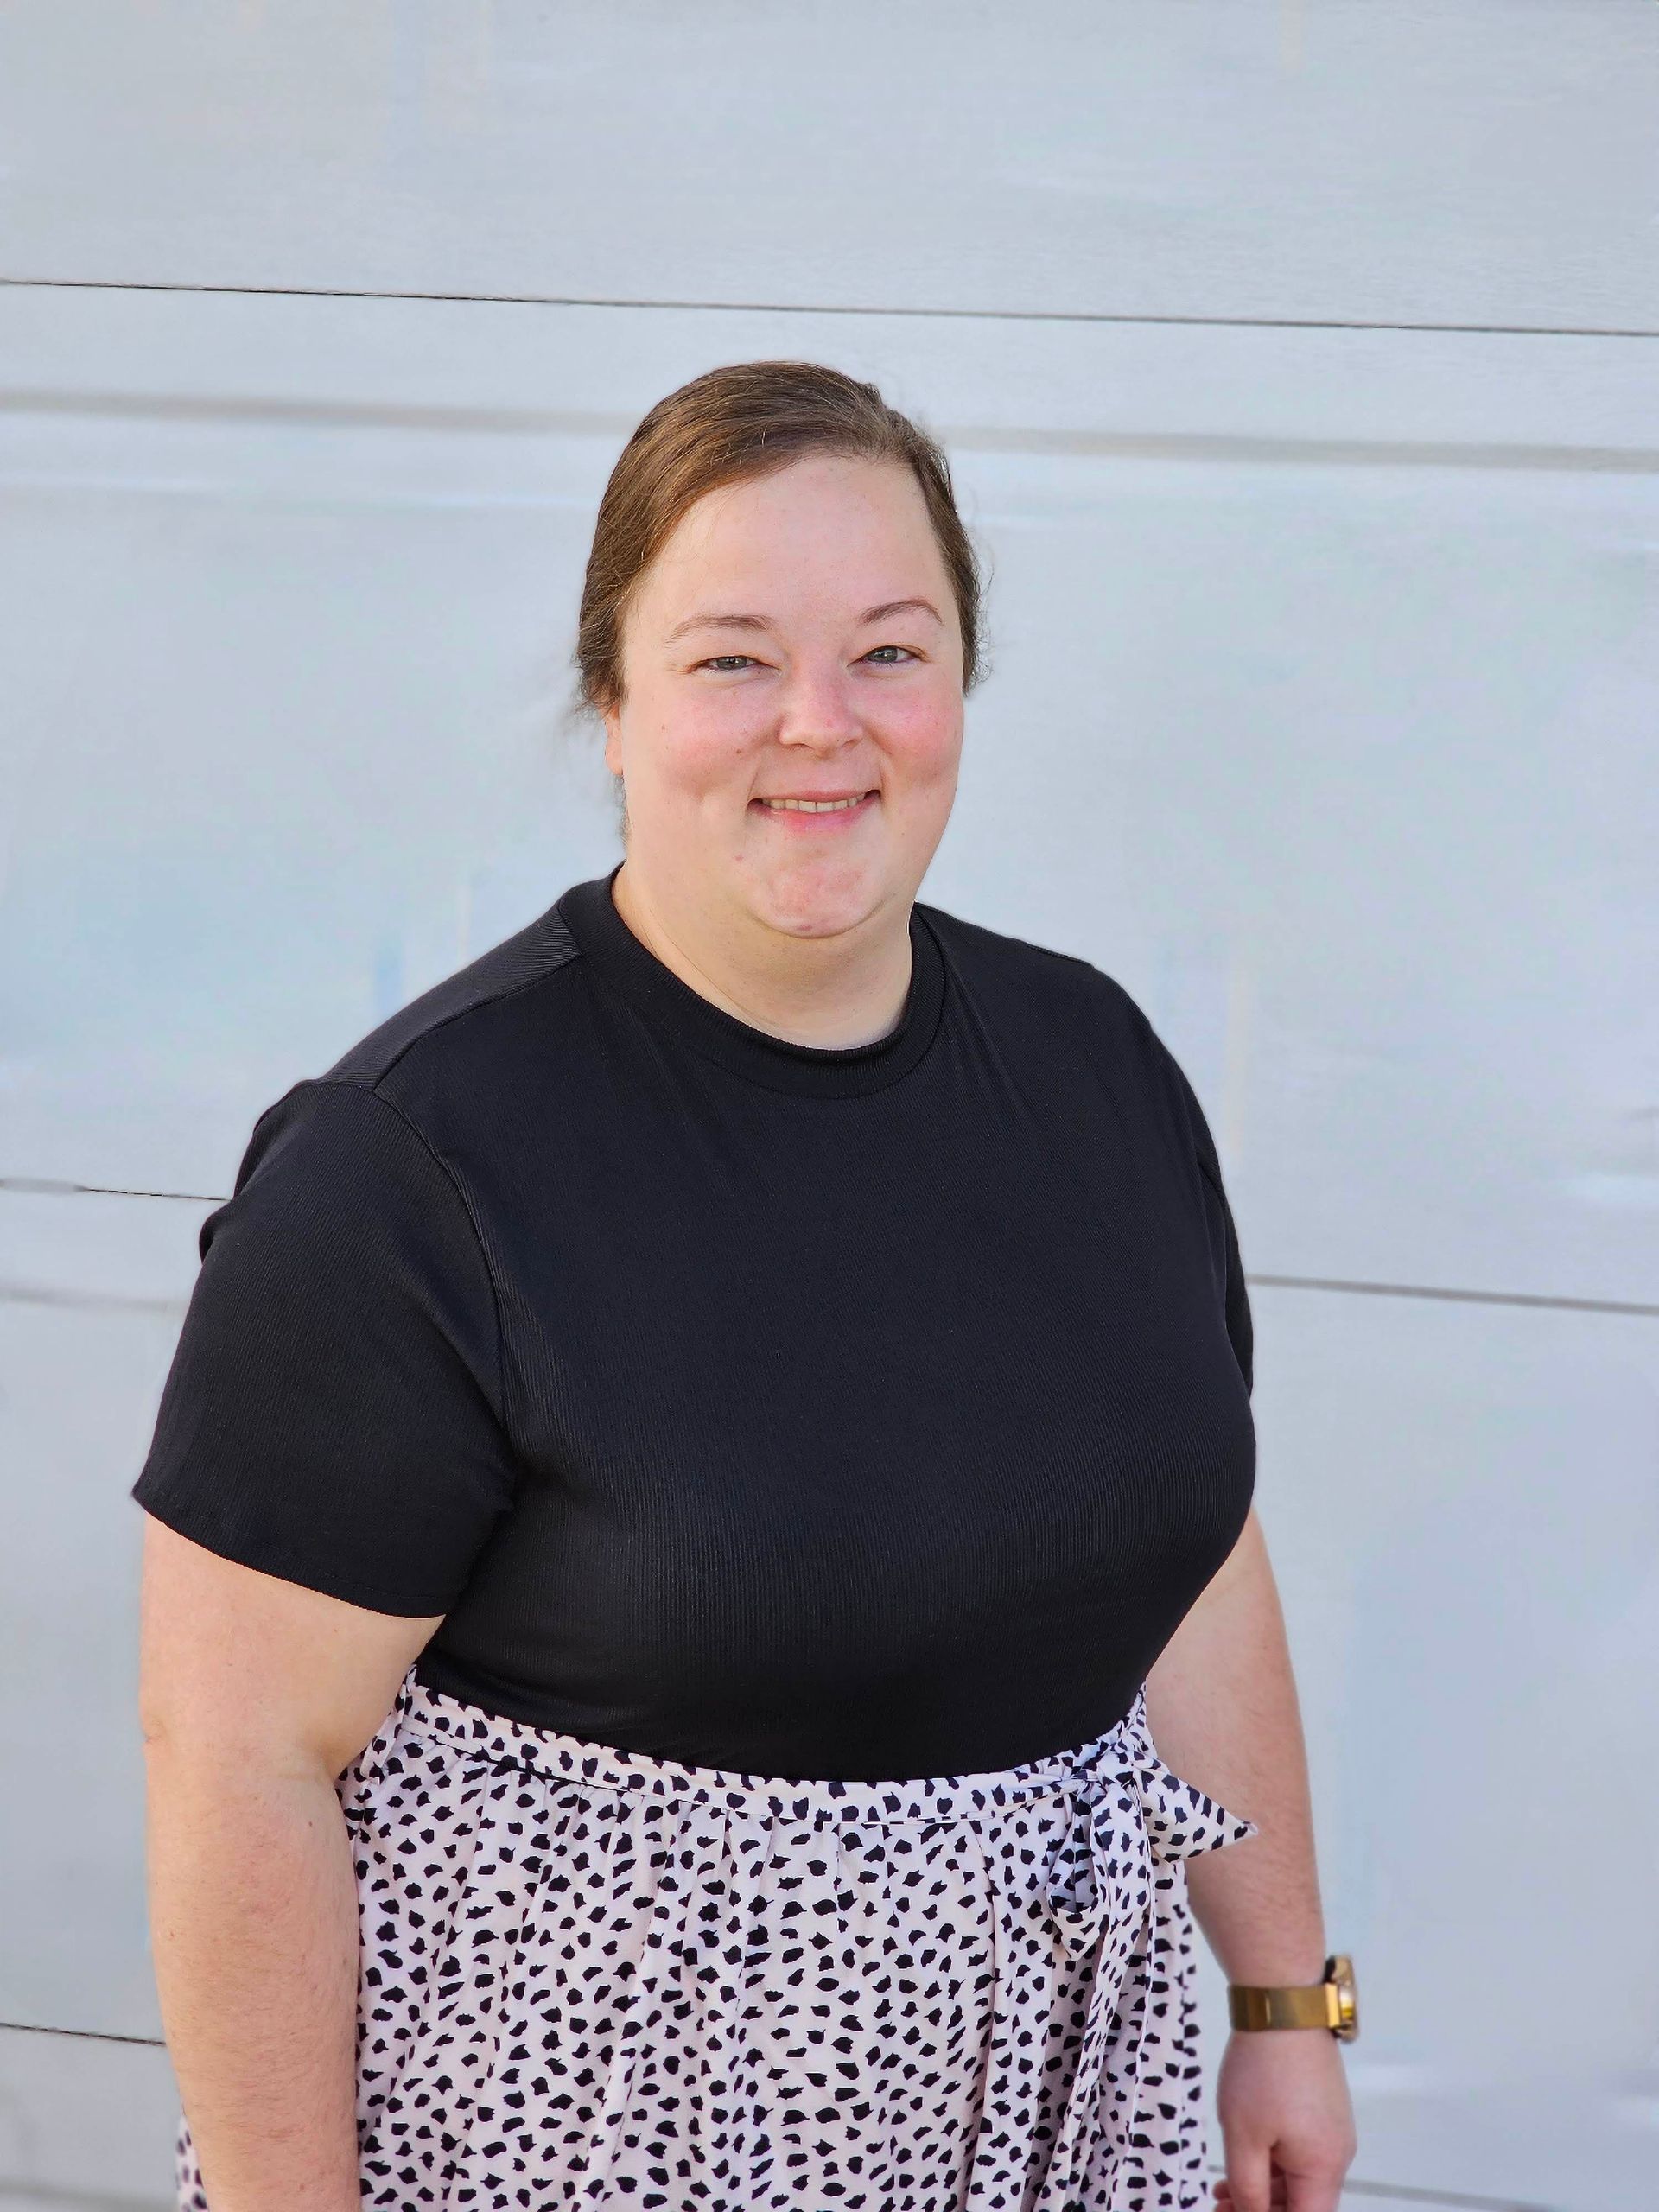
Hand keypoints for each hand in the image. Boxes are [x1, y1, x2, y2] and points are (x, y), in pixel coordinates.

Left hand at [1210, 2026, 1356, 2211]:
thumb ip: (1248, 2188)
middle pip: (1303, 2203)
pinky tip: (1240, 2161)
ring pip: (1298, 2177)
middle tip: (1218, 2207)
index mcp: (1324, 2167)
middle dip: (1262, 2210)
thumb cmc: (1263, 2069)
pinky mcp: (1321, 2108)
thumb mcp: (1243, 2137)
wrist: (1282, 2004)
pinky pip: (1299, 2150)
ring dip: (1263, 2189)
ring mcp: (1331, 2128)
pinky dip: (1271, 2162)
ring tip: (1221, 2190)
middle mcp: (1337, 2153)